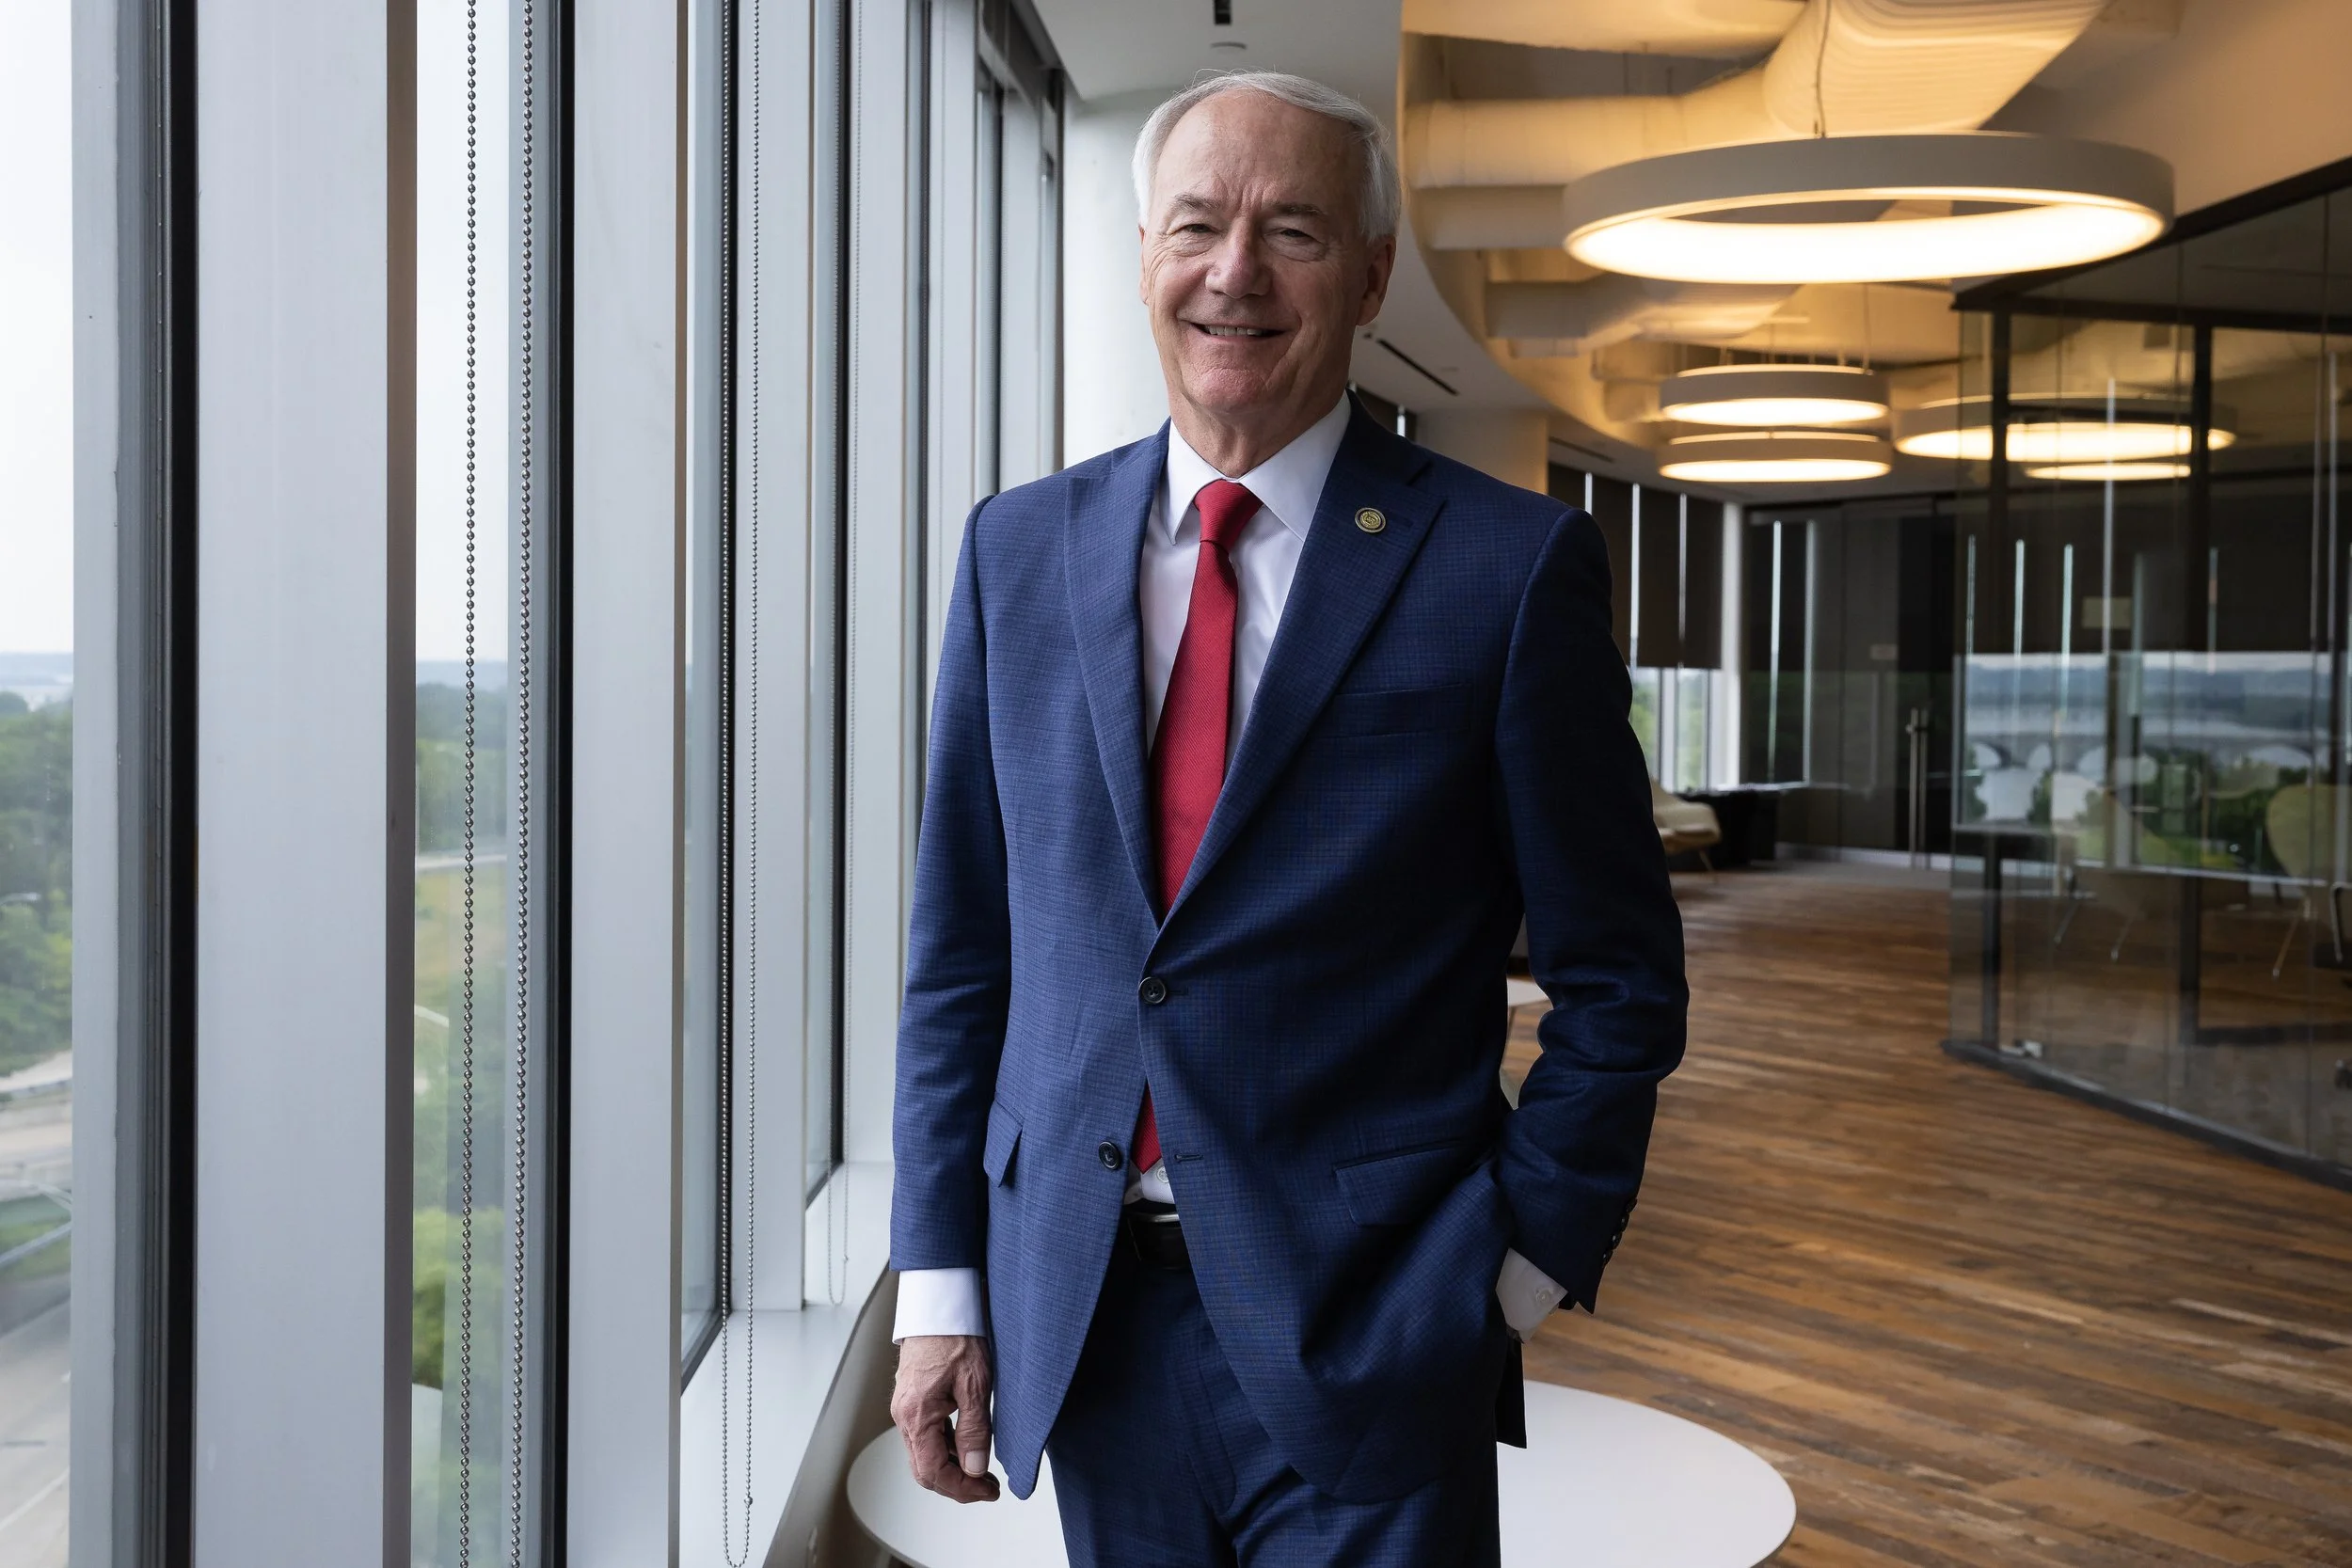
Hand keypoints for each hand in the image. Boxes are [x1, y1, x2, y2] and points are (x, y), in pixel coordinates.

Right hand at [890, 1334, 1000, 1502]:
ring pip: (924, 1455)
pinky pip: (925, 1437)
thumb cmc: (955, 1336)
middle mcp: (904, 1416)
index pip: (934, 1471)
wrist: (939, 1305)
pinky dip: (945, 1450)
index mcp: (916, 1415)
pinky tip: (966, 1448)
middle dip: (957, 1484)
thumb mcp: (975, 1384)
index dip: (962, 1488)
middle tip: (987, 1487)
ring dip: (952, 1469)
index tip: (987, 1491)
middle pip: (925, 1469)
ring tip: (983, 1470)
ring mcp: (905, 1409)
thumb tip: (975, 1469)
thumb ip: (974, 1430)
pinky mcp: (912, 1401)